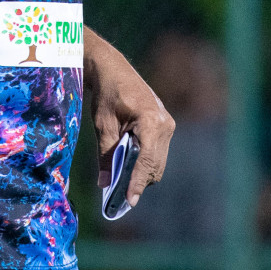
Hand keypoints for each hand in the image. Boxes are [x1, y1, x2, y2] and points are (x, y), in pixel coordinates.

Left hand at [85, 30, 173, 206]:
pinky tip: (129, 165)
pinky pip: (157, 152)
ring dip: (142, 172)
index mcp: (151, 121)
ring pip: (158, 161)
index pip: (147, 160)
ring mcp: (168, 125)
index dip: (138, 182)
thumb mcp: (102, 125)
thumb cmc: (107, 93)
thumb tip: (104, 183)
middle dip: (139, 181)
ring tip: (122, 182)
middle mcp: (165, 124)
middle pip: (155, 165)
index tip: (130, 200)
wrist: (113, 69)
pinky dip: (145, 162)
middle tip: (120, 196)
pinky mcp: (165, 126)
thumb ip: (105, 154)